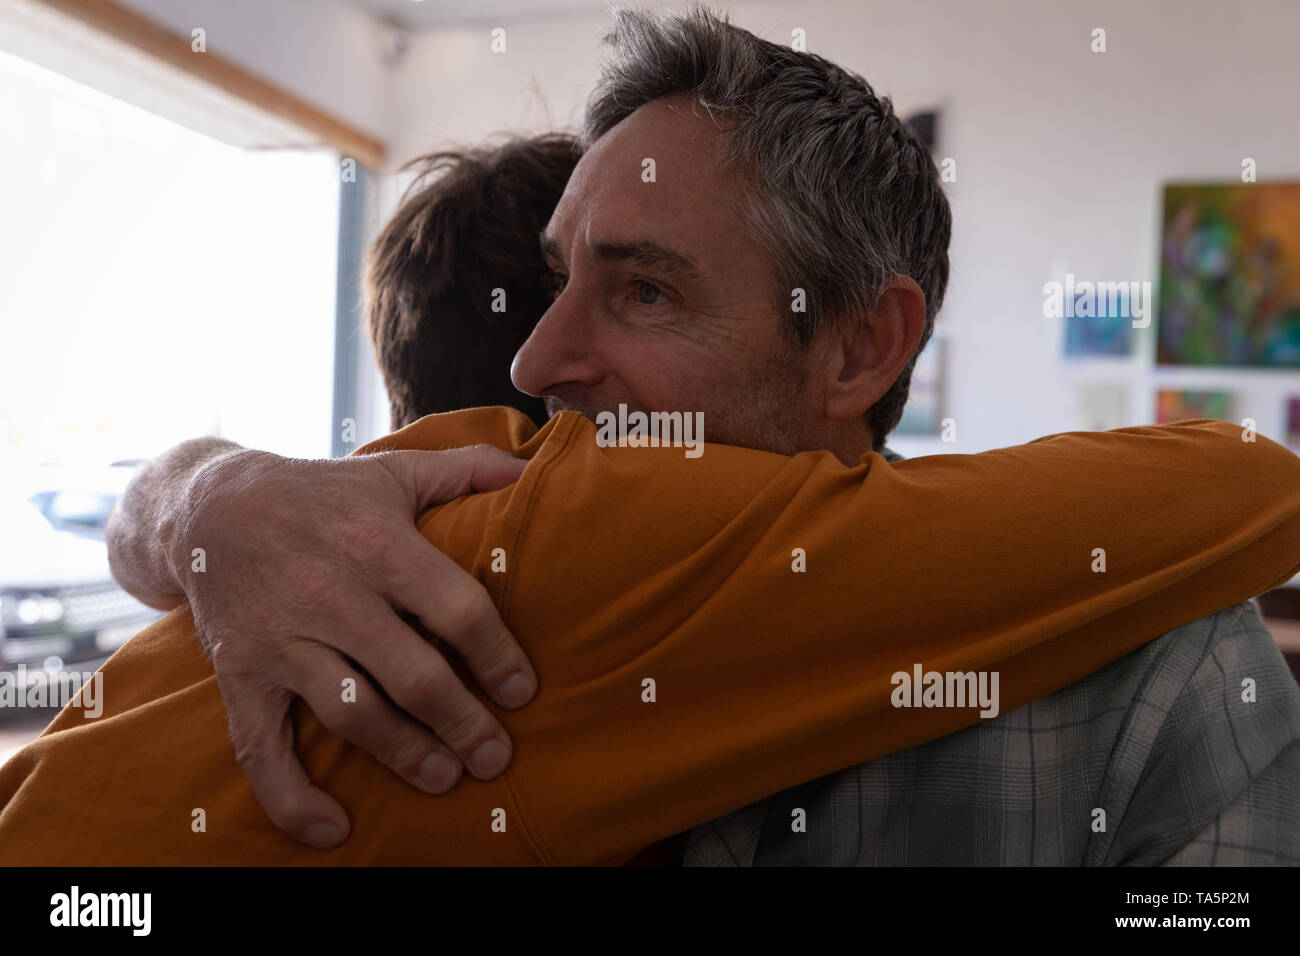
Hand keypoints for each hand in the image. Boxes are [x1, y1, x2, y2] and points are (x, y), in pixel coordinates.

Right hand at [169, 444, 533, 847]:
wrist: (208, 507)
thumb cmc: (320, 494)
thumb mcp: (391, 472)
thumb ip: (464, 470)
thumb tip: (530, 468)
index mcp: (379, 544)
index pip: (456, 609)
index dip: (498, 656)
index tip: (523, 692)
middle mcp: (332, 594)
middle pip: (412, 674)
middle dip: (462, 722)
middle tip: (495, 757)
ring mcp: (282, 639)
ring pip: (351, 713)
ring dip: (403, 755)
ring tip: (444, 780)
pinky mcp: (241, 672)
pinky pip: (261, 747)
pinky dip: (291, 797)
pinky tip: (332, 830)